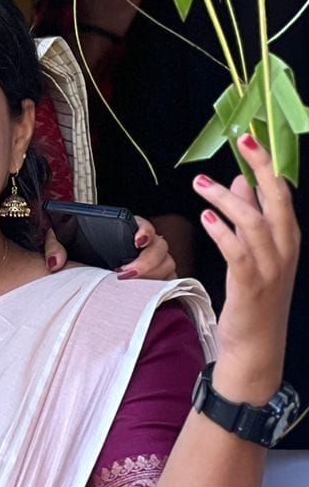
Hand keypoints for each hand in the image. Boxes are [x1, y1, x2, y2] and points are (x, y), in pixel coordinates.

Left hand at [40, 216, 172, 278]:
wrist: (81, 275)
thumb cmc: (77, 256)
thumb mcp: (62, 245)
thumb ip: (55, 247)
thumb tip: (55, 262)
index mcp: (124, 229)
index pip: (144, 225)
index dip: (145, 231)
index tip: (136, 241)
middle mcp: (143, 245)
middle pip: (160, 248)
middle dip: (147, 261)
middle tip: (124, 272)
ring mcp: (153, 263)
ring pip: (167, 265)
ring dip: (154, 276)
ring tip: (131, 285)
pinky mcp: (156, 281)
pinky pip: (168, 283)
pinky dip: (160, 289)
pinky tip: (143, 294)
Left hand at [196, 134, 298, 401]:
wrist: (256, 348)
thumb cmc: (254, 295)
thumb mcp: (256, 252)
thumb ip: (250, 216)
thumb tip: (240, 183)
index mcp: (288, 239)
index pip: (282, 195)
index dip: (268, 166)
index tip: (252, 139)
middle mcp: (285, 250)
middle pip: (277, 201)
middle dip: (262, 169)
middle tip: (244, 142)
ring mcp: (271, 268)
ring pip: (255, 223)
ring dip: (226, 199)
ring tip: (199, 183)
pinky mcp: (251, 284)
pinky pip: (239, 252)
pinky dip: (222, 232)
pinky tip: (205, 218)